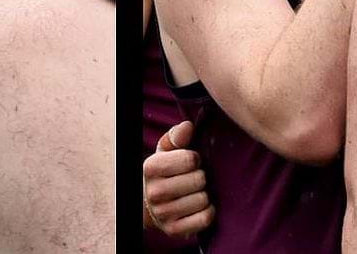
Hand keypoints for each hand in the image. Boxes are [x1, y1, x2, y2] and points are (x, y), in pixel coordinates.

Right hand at [143, 121, 213, 237]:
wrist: (148, 205)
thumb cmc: (163, 173)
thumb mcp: (165, 152)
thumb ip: (176, 137)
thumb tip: (188, 126)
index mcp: (150, 167)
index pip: (190, 159)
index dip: (195, 159)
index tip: (190, 162)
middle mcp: (154, 191)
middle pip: (199, 180)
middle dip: (201, 177)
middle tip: (193, 179)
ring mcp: (163, 213)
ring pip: (203, 200)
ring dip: (205, 195)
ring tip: (195, 192)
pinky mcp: (173, 230)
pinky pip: (205, 218)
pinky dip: (208, 212)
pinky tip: (199, 207)